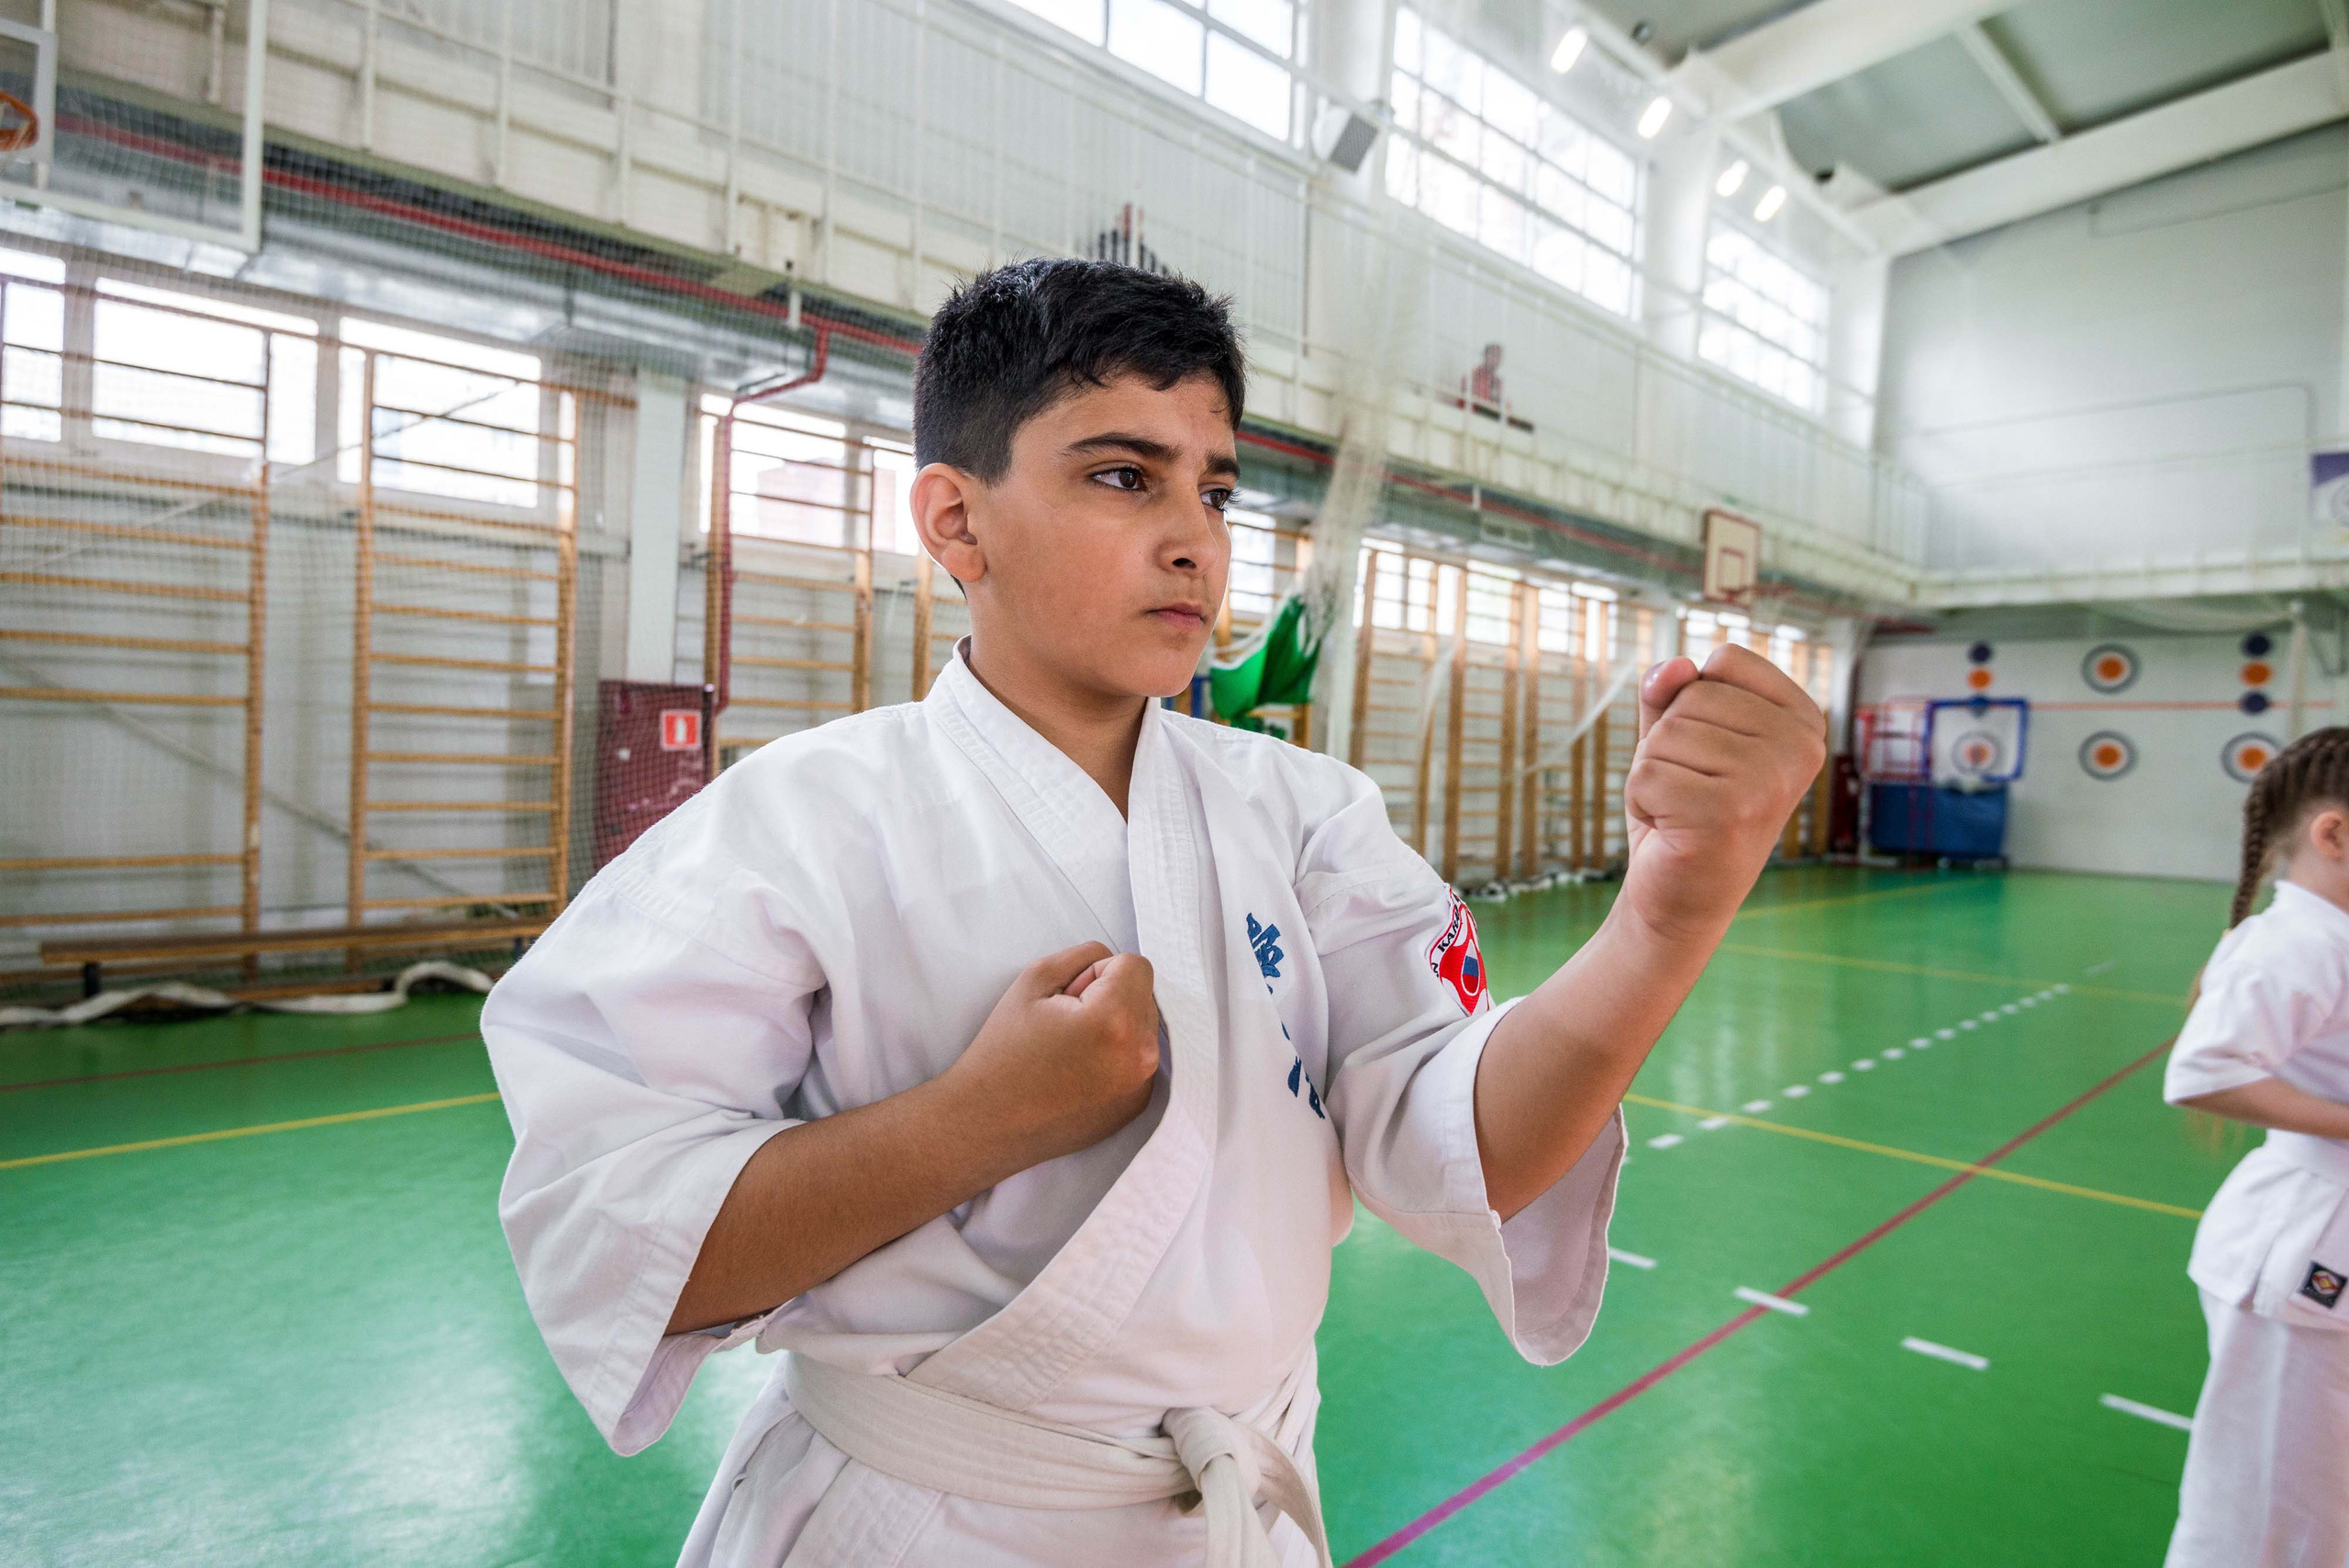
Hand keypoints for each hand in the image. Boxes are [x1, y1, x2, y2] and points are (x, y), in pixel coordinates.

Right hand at [940, 942, 1161, 1169]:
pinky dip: (1116, 1055)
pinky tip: (1079, 1071)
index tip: (1069, 998)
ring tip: (1072, 1049)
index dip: (1098, 972)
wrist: (988, 1121)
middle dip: (1110, 998)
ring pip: (1142, 1026)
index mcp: (1116, 1020)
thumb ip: (1084, 955)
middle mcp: (1140, 1056)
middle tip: (1065, 1024)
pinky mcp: (1137, 1104)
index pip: (1136, 964)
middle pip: (1143, 995)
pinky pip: (1137, 1058)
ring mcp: (1142, 1085)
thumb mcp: (1034, 980)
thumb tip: (1113, 962)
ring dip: (1115, 1025)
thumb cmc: (1004, 1050)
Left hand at [1620, 645, 1825, 940]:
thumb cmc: (1683, 808)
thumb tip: (1677, 667)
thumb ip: (1673, 689)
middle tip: (1690, 790)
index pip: (1726, 661)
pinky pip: (1645, 774)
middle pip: (1692, 696)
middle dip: (1668, 743)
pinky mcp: (1729, 814)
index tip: (1711, 754)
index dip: (1692, 703)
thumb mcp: (1679, 734)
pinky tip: (1671, 831)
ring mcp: (1770, 781)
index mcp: (1804, 721)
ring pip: (1664, 735)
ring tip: (1682, 810)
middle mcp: (1801, 748)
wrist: (1681, 896)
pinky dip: (1641, 802)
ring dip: (1653, 773)